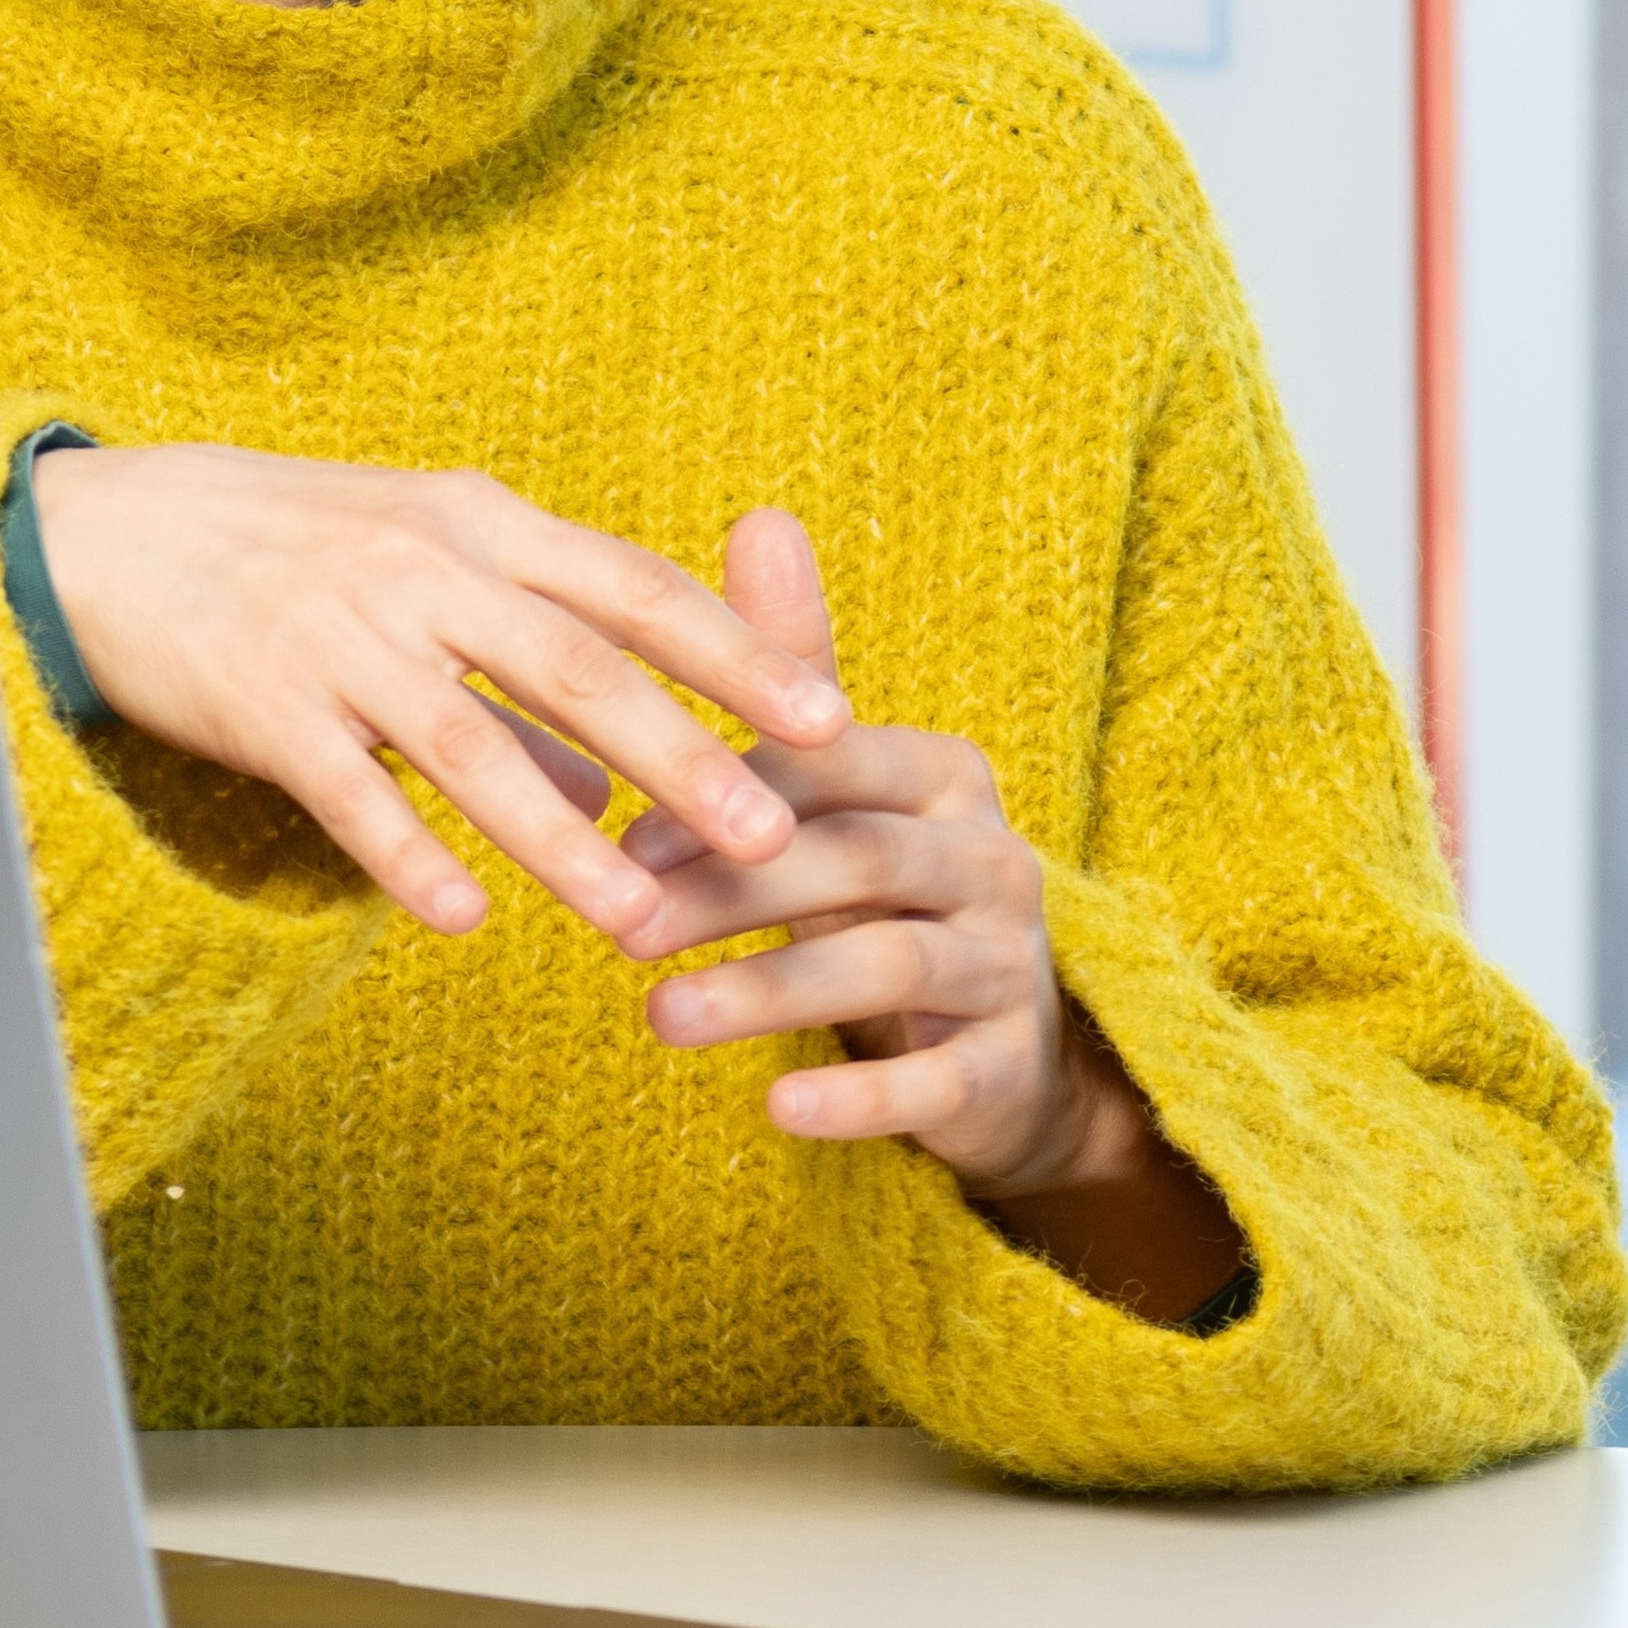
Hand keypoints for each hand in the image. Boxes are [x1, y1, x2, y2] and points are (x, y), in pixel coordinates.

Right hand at [24, 441, 834, 948]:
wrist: (109, 529)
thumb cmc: (298, 548)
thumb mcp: (429, 564)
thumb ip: (531, 654)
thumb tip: (616, 777)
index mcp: (486, 525)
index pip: (638, 590)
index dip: (739, 657)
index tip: (830, 721)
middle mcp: (426, 571)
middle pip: (580, 668)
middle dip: (686, 757)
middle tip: (779, 835)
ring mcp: (340, 635)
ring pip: (472, 745)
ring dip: (562, 839)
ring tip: (642, 918)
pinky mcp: (261, 701)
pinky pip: (346, 791)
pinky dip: (407, 854)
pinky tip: (465, 921)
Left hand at [625, 513, 1251, 1323]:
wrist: (998, 1050)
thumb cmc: (885, 892)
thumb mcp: (843, 785)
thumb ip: (794, 671)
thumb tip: (761, 515)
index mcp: (947, 776)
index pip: (835, 767)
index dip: (730, 796)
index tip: (619, 833)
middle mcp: (995, 859)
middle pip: (859, 859)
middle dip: (734, 890)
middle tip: (617, 923)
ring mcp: (1010, 966)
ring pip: (890, 963)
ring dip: (771, 991)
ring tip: (659, 1020)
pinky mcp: (1004, 1069)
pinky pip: (934, 1083)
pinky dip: (856, 1098)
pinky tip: (773, 1113)